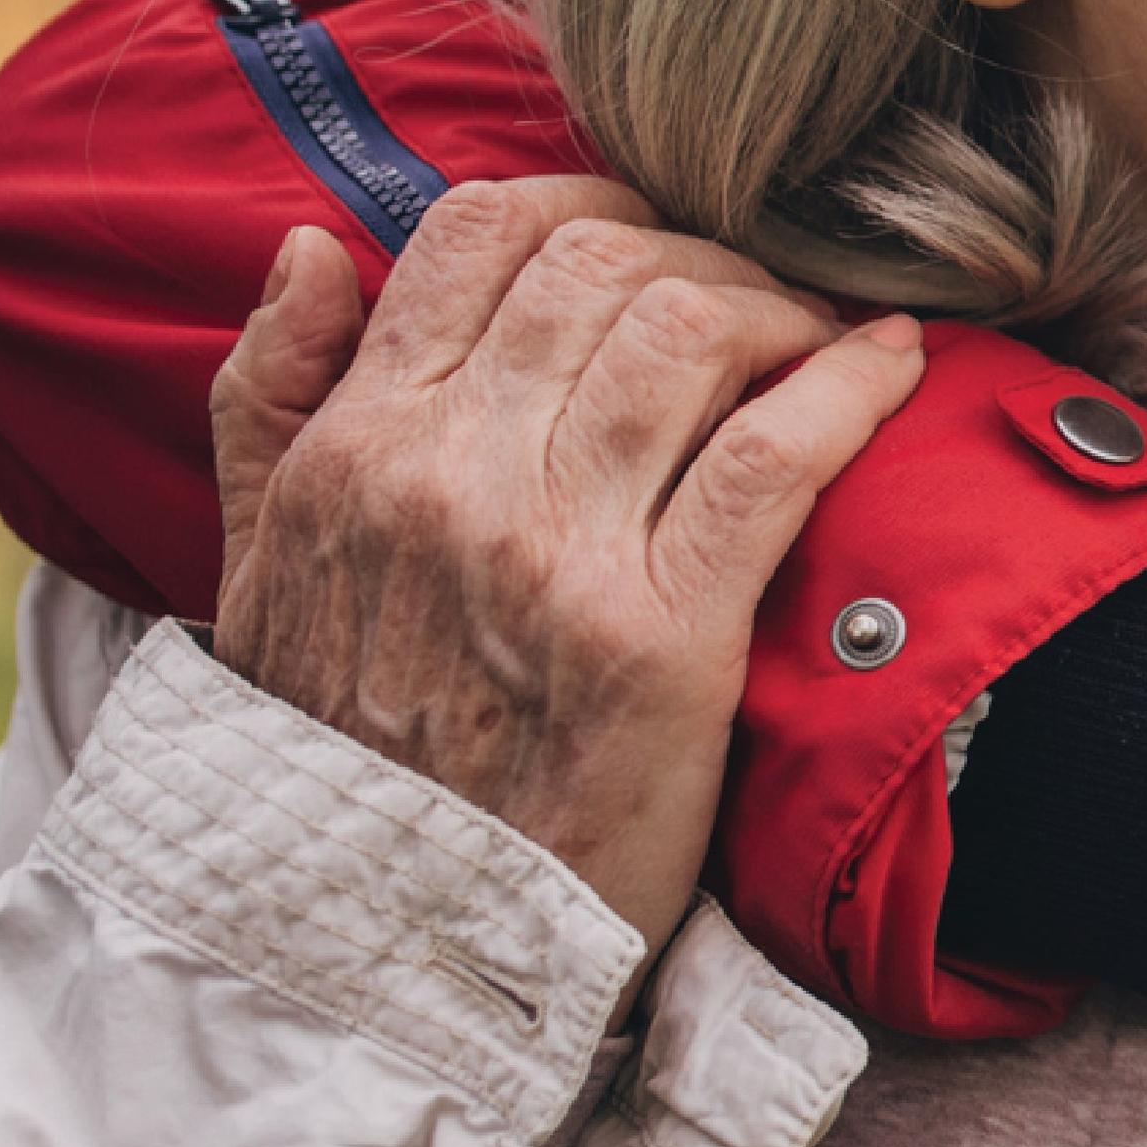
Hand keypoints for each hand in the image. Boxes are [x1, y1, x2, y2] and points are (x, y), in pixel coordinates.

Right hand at [209, 179, 927, 968]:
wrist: (390, 942)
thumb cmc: (342, 753)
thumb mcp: (253, 568)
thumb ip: (268, 399)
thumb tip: (319, 244)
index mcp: (354, 448)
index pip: (478, 234)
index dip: (588, 204)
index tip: (651, 238)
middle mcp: (448, 476)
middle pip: (604, 264)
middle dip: (699, 252)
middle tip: (752, 294)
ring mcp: (557, 550)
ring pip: (692, 331)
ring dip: (778, 307)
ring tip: (815, 336)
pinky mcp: (666, 633)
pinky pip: (778, 453)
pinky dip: (852, 384)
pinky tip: (893, 364)